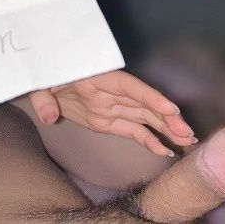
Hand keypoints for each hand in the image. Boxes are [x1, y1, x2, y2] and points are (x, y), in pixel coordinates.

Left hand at [28, 71, 196, 156]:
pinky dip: (148, 139)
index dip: (148, 96)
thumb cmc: (43, 73)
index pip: (127, 86)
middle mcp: (108, 92)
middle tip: (186, 131)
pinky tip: (164, 150)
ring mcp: (109, 107)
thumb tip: (50, 116)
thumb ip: (43, 99)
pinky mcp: (106, 120)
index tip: (169, 108)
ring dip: (165, 128)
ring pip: (143, 116)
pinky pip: (131, 130)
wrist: (39, 80)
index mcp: (95, 78)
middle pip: (141, 102)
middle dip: (165, 116)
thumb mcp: (38, 81)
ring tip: (186, 140)